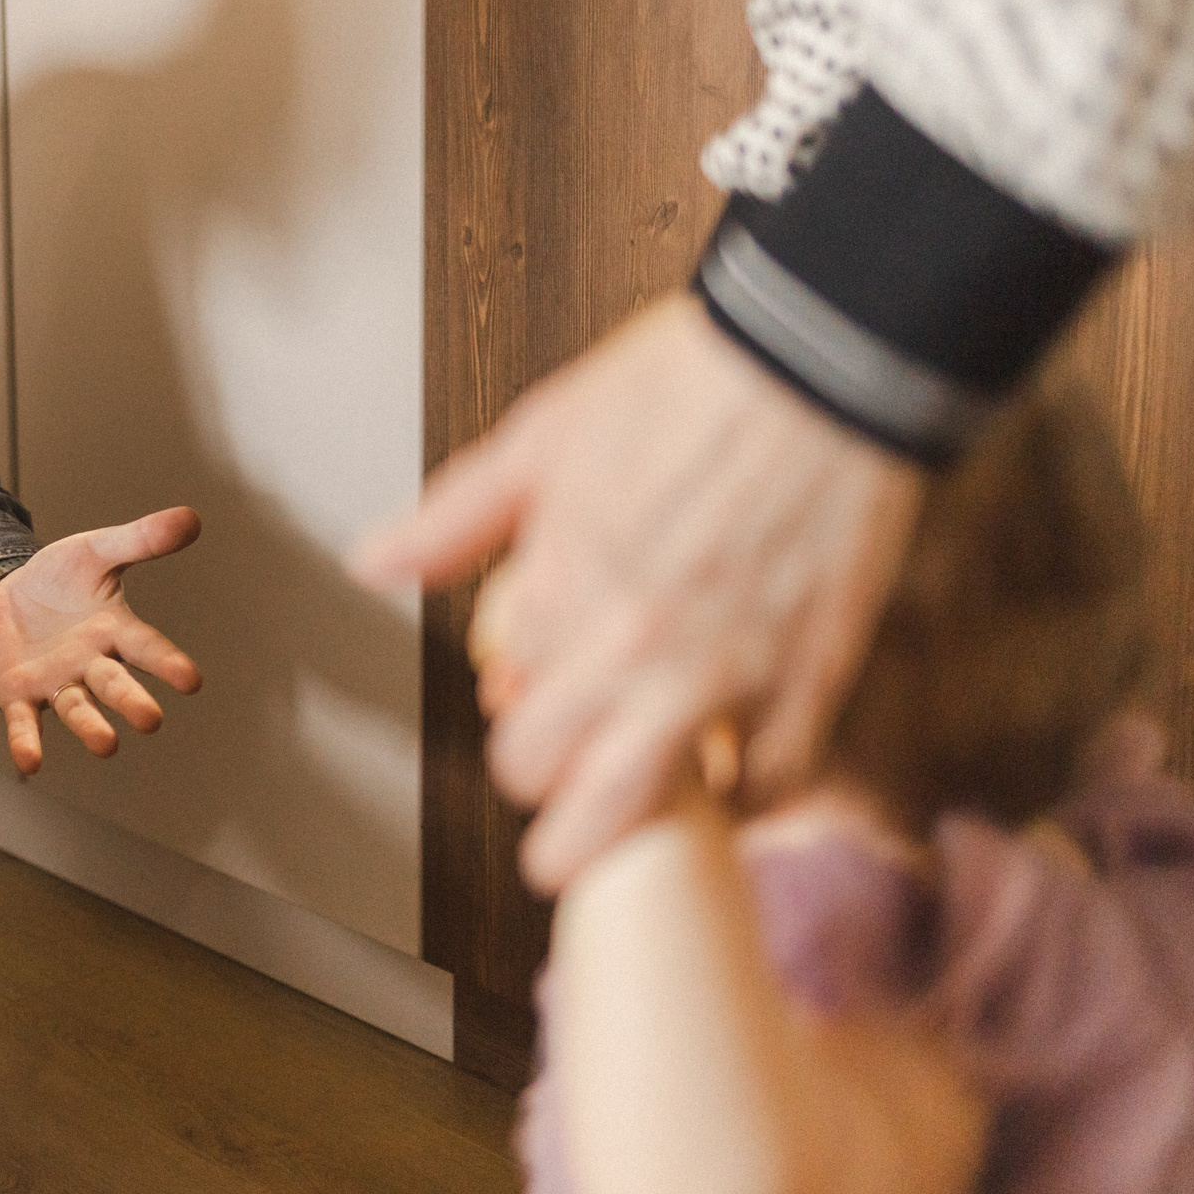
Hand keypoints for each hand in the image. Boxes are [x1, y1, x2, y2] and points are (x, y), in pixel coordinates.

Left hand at [0, 507, 204, 773]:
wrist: (5, 593)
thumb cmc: (61, 577)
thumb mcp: (96, 551)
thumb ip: (140, 539)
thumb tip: (191, 517)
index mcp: (114, 631)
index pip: (146, 648)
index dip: (168, 664)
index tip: (191, 680)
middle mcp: (91, 664)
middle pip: (114, 686)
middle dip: (131, 703)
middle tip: (150, 720)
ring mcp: (56, 683)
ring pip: (77, 710)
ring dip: (91, 728)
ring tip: (107, 745)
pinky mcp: (20, 695)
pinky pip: (25, 723)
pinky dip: (28, 743)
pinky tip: (31, 763)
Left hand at [352, 296, 923, 891]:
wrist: (819, 357)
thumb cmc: (686, 382)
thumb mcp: (542, 435)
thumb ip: (454, 519)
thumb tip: (374, 561)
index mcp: (558, 587)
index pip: (503, 702)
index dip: (509, 701)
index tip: (524, 688)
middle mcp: (630, 646)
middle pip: (549, 775)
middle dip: (542, 780)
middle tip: (555, 768)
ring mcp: (723, 673)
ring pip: (645, 807)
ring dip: (614, 830)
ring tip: (602, 836)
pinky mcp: (812, 676)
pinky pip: (774, 784)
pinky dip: (751, 802)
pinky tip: (735, 791)